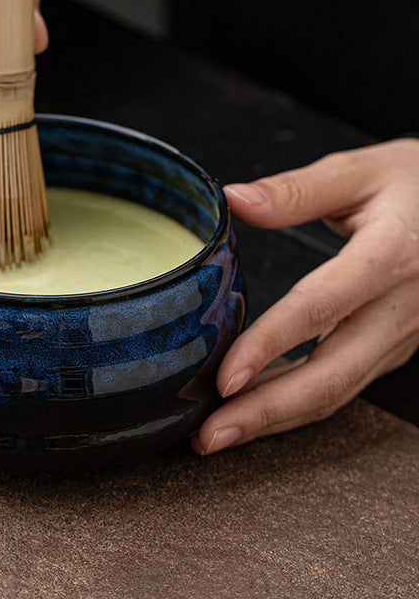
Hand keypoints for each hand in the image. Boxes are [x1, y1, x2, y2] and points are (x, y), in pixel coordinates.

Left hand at [193, 138, 418, 453]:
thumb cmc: (411, 182)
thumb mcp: (359, 171)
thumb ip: (296, 190)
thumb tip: (232, 198)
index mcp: (392, 255)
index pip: (322, 306)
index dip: (271, 344)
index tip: (224, 377)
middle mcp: (403, 307)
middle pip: (333, 373)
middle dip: (266, 411)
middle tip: (208, 436)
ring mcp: (403, 334)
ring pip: (339, 391)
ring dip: (277, 418)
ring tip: (219, 434)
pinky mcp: (394, 347)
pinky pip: (344, 384)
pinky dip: (297, 404)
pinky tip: (254, 409)